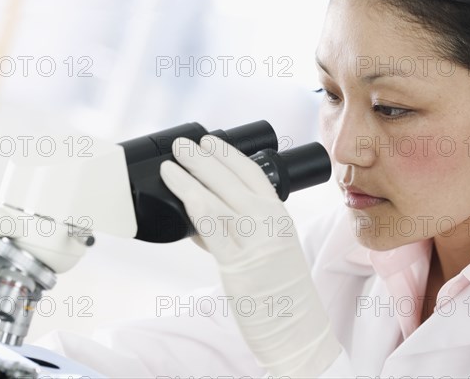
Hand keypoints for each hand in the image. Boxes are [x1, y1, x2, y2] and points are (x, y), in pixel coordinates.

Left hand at [159, 135, 340, 376]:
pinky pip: (210, 228)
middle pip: (231, 178)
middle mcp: (270, 221)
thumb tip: (200, 221)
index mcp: (280, 215)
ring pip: (216, 198)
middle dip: (202, 158)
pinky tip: (178, 196)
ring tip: (171, 164)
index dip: (228, 153)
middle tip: (182, 144)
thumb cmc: (284, 292)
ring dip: (190, 177)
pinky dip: (192, 206)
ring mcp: (255, 240)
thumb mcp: (269, 250)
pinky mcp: (238, 262)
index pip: (253, 172)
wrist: (299, 329)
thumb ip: (237, 231)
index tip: (210, 141)